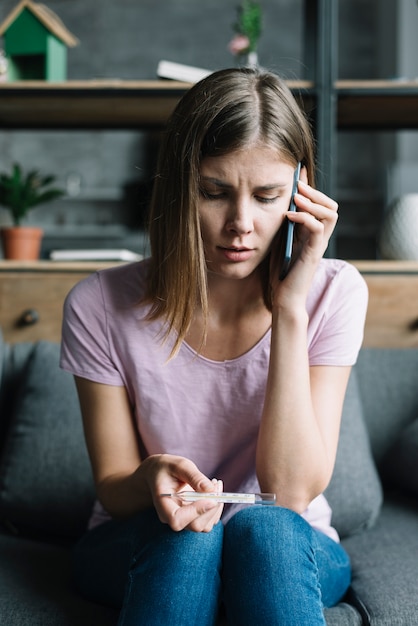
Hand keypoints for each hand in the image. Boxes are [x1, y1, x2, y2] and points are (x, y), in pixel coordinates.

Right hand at [144, 454, 223, 531]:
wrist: (159, 472)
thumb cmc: (167, 467)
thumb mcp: (179, 465)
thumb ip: (194, 476)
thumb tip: (210, 489)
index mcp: (162, 505)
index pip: (177, 520)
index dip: (196, 512)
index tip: (210, 498)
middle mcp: (171, 517)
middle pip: (195, 525)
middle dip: (211, 507)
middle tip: (216, 485)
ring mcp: (183, 520)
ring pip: (205, 525)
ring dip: (216, 506)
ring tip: (215, 484)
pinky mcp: (192, 518)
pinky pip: (209, 520)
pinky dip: (216, 507)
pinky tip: (214, 489)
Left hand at [271, 169, 338, 300]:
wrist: (284, 298)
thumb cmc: (280, 273)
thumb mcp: (278, 241)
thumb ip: (281, 225)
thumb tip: (274, 203)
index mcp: (313, 233)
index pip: (320, 205)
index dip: (311, 188)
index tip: (297, 173)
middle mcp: (320, 237)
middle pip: (331, 206)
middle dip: (315, 192)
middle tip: (297, 184)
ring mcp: (319, 245)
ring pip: (330, 214)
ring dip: (313, 202)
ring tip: (295, 197)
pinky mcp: (314, 253)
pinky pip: (318, 228)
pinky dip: (305, 218)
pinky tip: (289, 216)